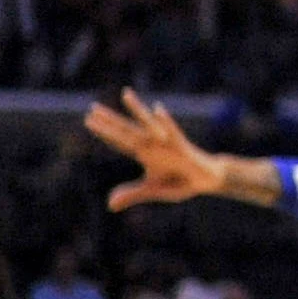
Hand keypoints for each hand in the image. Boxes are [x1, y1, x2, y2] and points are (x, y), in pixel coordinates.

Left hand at [88, 91, 225, 209]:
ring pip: (147, 124)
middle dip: (110, 120)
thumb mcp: (153, 190)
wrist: (207, 179)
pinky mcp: (182, 147)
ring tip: (125, 94)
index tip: (89, 122)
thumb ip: (133, 194)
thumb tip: (109, 204)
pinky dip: (165, 122)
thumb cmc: (180, 182)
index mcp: (145, 155)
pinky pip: (172, 132)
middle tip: (92, 109)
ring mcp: (167, 144)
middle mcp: (153, 145)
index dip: (105, 134)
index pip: (120, 142)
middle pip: (127, 131)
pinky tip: (157, 109)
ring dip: (136, 109)